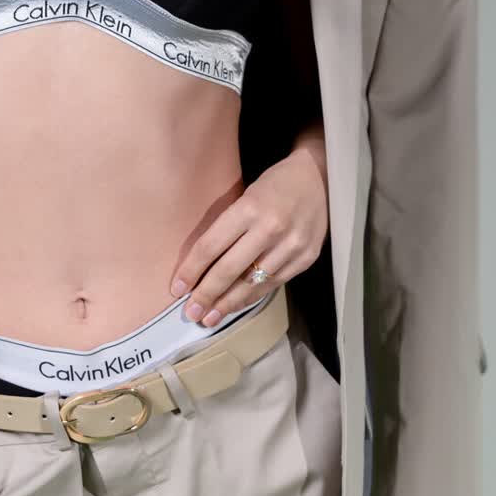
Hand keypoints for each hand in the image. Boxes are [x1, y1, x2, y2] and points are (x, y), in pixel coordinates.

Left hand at [168, 152, 328, 325]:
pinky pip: (273, 284)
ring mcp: (291, 246)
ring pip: (252, 284)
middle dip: (206, 295)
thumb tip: (201, 264)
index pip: (211, 246)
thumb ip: (228, 227)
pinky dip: (252, 297)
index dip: (191, 270)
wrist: (319, 178)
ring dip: (228, 303)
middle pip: (229, 270)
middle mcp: (270, 229)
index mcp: (250, 207)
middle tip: (191, 312)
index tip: (176, 288)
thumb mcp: (246, 195)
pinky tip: (236, 305)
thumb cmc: (274, 184)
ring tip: (210, 317)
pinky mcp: (306, 259)